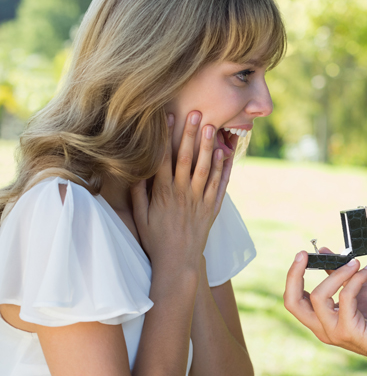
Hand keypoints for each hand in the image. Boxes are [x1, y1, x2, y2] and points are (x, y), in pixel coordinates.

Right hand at [131, 111, 228, 271]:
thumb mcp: (140, 217)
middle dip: (191, 134)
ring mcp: (200, 200)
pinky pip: (220, 185)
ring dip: (208, 146)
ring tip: (212, 127)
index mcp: (163, 194)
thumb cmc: (155, 239)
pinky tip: (224, 153)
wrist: (177, 262)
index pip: (163, 159)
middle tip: (196, 113)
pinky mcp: (212, 208)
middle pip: (187, 159)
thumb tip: (134, 169)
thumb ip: (138, 193)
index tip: (167, 118)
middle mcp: (183, 194)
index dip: (165, 137)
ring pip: (206, 169)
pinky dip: (222, 168)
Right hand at [284, 249, 366, 367]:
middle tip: (306, 255)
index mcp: (321, 320)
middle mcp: (322, 328)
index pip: (294, 300)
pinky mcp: (350, 331)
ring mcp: (334, 332)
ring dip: (337, 273)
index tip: (302, 255)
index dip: (292, 277)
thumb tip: (323, 251)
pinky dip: (356, 279)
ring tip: (355, 263)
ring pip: (318, 296)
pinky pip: (345, 297)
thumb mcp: (357, 290)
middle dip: (295, 275)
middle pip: (293, 302)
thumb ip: (340, 274)